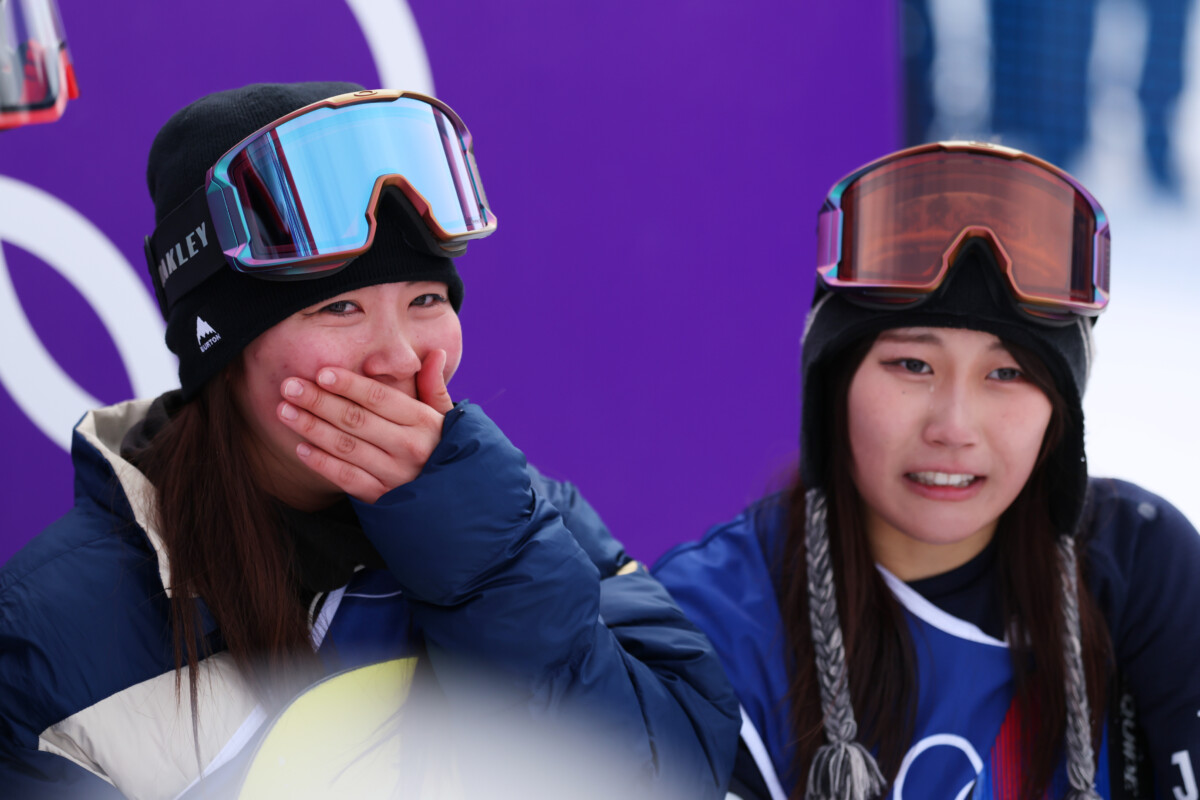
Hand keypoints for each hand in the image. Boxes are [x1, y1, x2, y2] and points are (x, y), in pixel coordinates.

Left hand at [275, 349, 453, 502]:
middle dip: (319, 401)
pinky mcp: (382, 498)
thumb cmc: (444, 449)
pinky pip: (346, 479)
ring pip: (346, 447)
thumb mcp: (447, 417)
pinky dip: (322, 463)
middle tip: (289, 387)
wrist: (455, 501)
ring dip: (312, 428)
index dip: (349, 384)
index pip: (379, 398)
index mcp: (423, 422)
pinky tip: (301, 448)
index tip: (321, 373)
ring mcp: (395, 475)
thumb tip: (435, 353)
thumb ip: (434, 385)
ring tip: (285, 411)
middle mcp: (409, 447)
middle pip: (356, 420)